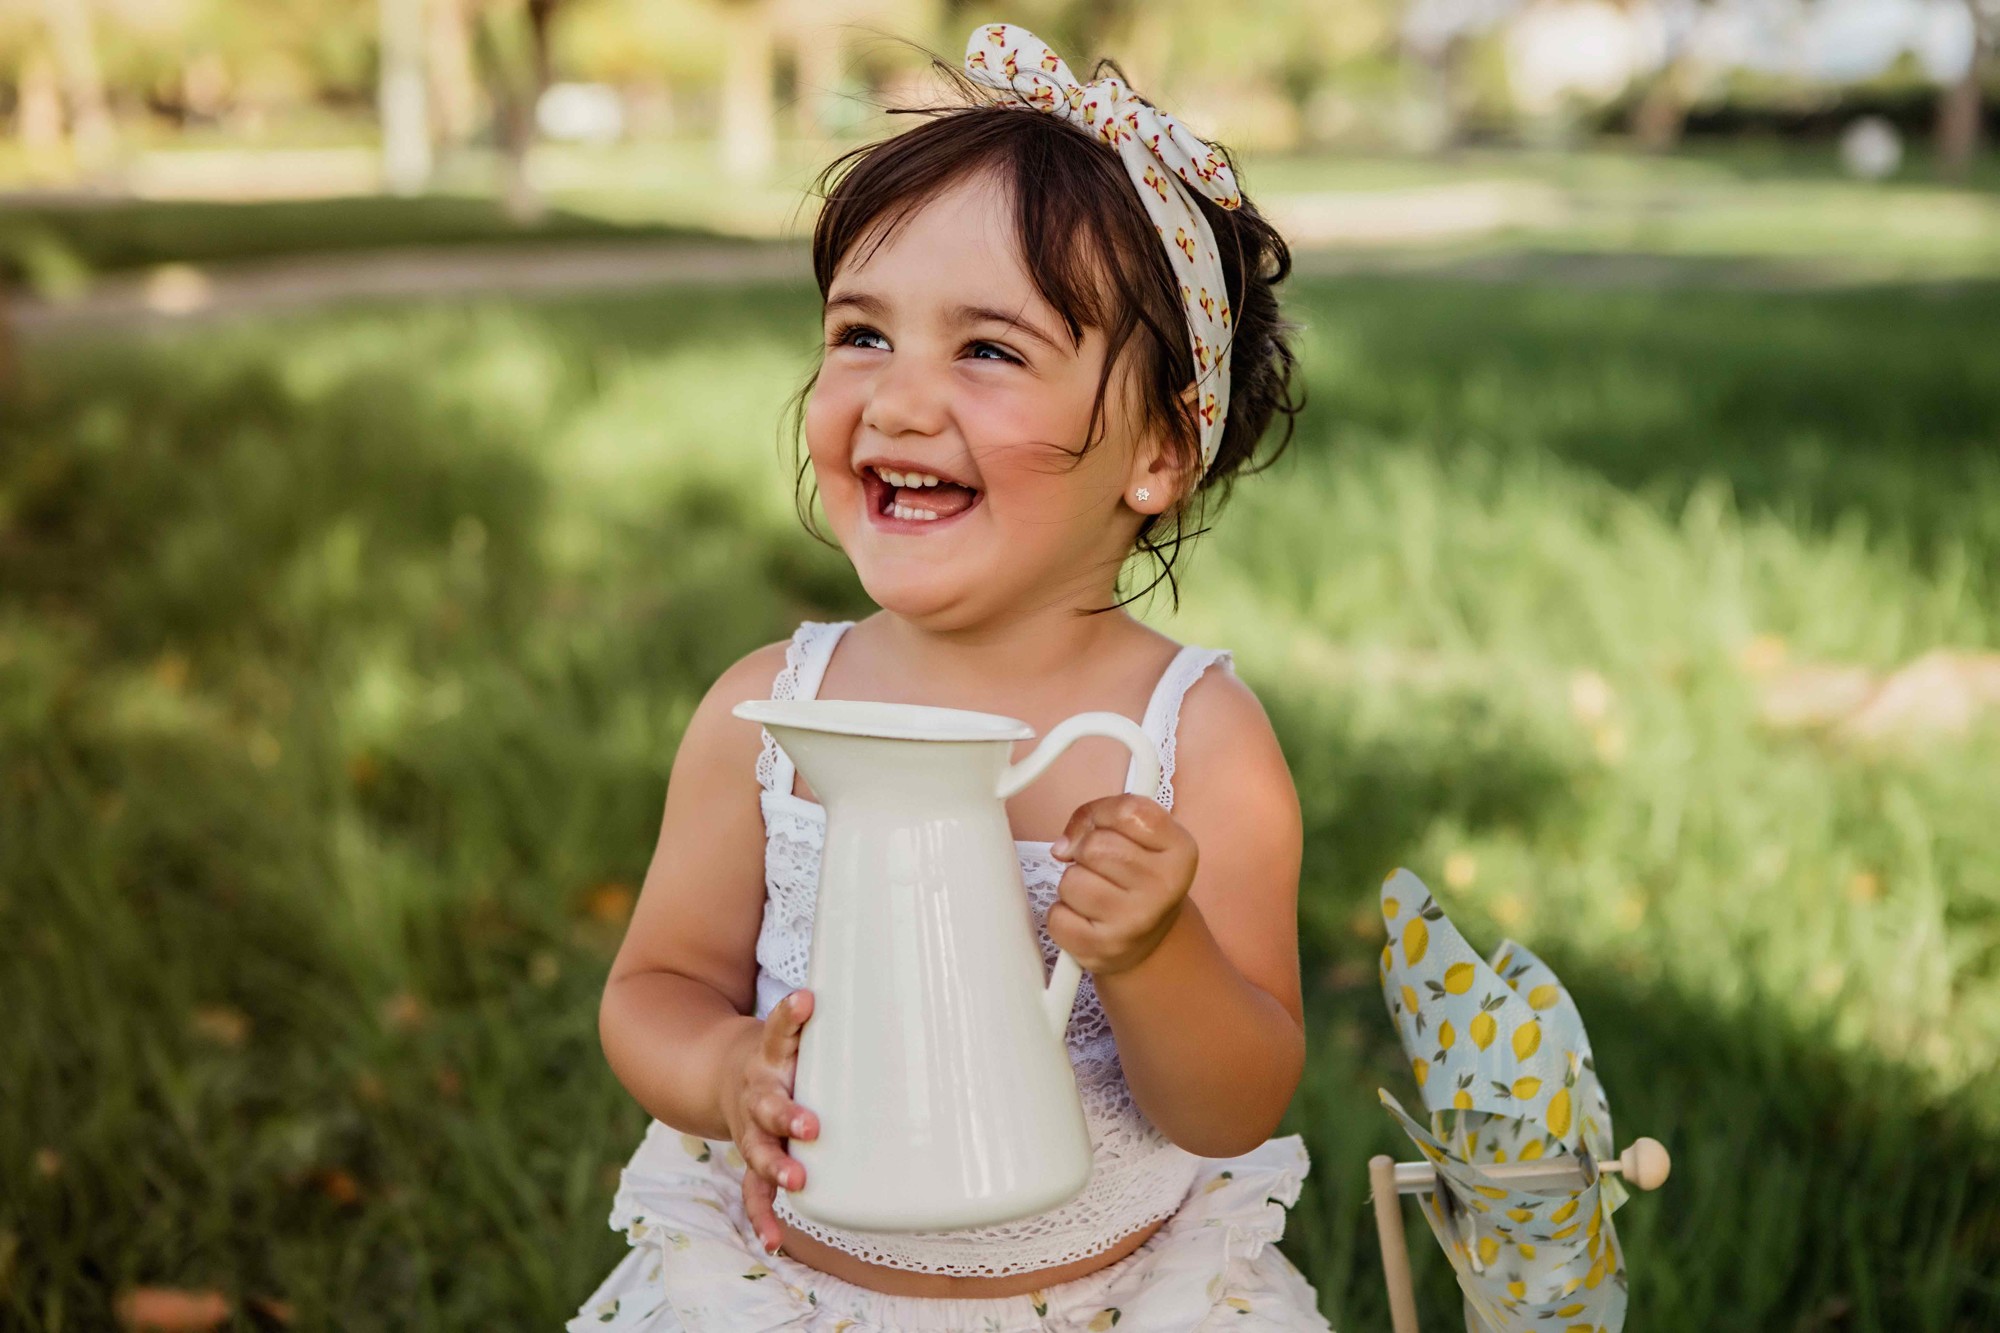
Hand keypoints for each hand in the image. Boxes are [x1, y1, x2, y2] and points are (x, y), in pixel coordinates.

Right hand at [719, 988, 818, 1254]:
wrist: (723, 1074)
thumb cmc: (783, 1054)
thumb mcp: (796, 1030)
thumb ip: (831, 1016)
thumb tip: (899, 981)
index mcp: (770, 1055)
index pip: (779, 1030)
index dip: (791, 1015)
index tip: (807, 999)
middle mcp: (757, 1092)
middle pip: (768, 1103)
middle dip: (788, 1114)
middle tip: (812, 1125)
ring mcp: (750, 1129)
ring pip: (758, 1149)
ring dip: (777, 1165)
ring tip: (798, 1180)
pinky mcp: (751, 1156)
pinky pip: (753, 1191)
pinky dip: (762, 1215)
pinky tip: (773, 1239)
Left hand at [1048, 794, 1197, 976]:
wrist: (1152, 940)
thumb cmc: (1141, 878)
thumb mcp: (1143, 837)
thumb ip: (1107, 816)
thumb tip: (1064, 846)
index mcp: (1180, 850)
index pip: (1127, 811)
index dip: (1101, 813)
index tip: (1099, 827)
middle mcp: (1163, 888)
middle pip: (1094, 846)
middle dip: (1084, 850)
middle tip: (1099, 866)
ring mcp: (1133, 923)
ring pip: (1071, 880)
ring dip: (1073, 882)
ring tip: (1095, 893)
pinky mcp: (1102, 949)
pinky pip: (1056, 916)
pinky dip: (1062, 913)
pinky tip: (1085, 917)